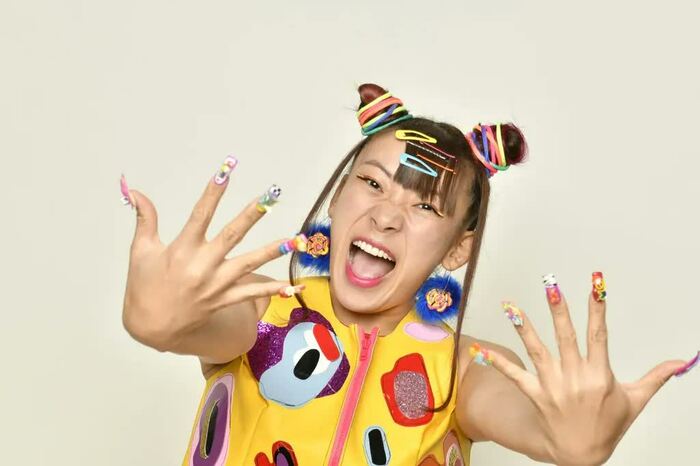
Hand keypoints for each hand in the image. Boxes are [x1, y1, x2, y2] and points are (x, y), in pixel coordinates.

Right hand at [120, 162, 300, 349]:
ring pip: (250, 263)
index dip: (213, 191)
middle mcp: (202, 265)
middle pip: (232, 234)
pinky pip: (252, 294)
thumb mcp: (141, 251)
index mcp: (182, 249)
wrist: (150, 326)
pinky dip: (273, 291)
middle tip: (271, 196)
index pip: (201, 213)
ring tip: (297, 240)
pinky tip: (292, 286)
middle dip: (253, 214)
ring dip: (274, 251)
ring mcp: (216, 283)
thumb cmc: (143, 286)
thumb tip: (135, 190)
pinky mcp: (224, 299)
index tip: (226, 170)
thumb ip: (145, 219)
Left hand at [474, 273, 696, 465]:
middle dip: (559, 310)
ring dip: (523, 328)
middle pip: (565, 337)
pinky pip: (514, 376)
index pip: (599, 334)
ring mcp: (553, 386)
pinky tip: (480, 350)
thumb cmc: (608, 425)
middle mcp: (575, 378)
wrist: (581, 456)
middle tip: (551, 284)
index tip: (597, 284)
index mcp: (600, 375)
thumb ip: (655, 377)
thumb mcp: (634, 400)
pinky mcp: (536, 395)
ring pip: (537, 351)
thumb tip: (682, 361)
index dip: (598, 309)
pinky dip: (497, 363)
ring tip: (511, 305)